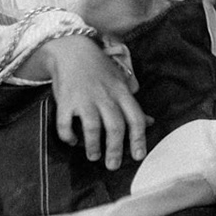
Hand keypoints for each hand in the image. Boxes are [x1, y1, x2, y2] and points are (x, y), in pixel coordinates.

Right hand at [37, 35, 147, 169]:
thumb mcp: (120, 83)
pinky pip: (65, 122)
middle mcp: (105, 96)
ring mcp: (85, 98)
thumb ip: (132, 105)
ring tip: (93, 156)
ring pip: (93, 127)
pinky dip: (68, 135)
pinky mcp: (66, 100)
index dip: (138, 138)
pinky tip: (72, 140)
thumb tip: (150, 122)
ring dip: (93, 145)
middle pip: (115, 126)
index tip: (138, 156)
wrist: (72, 49)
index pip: (135, 117)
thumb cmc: (100, 69)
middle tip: (112, 165)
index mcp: (121, 93)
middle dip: (115, 149)